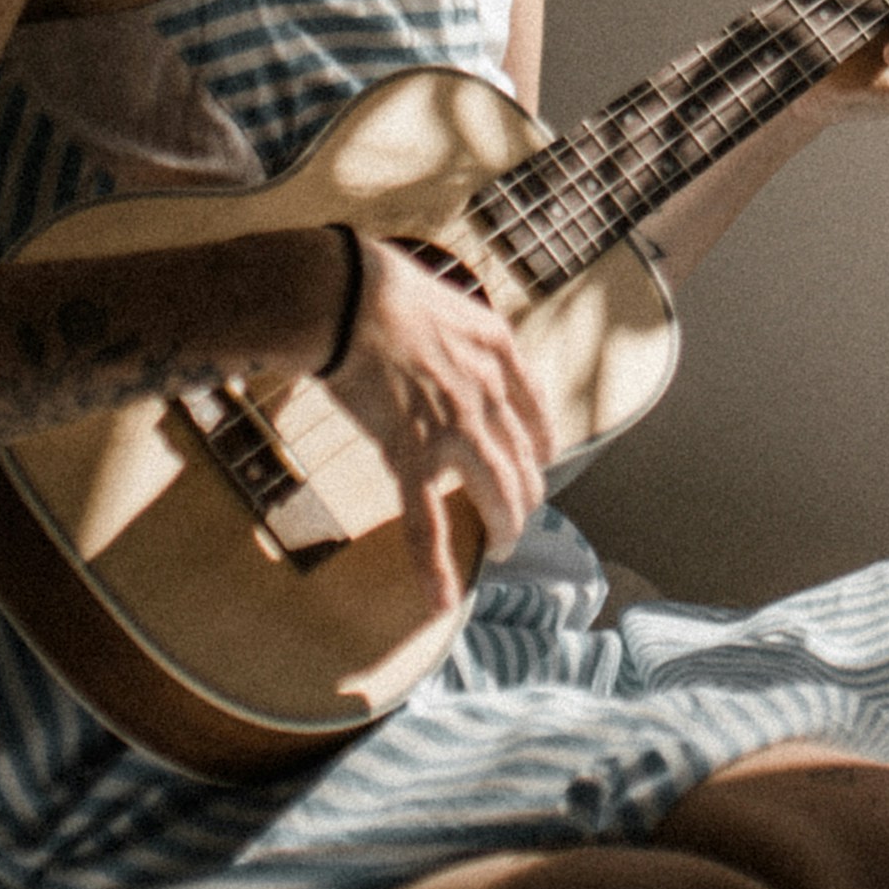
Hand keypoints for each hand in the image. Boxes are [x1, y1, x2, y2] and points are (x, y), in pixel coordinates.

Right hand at [315, 230, 549, 612]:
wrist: (348, 295)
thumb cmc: (379, 287)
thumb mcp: (445, 297)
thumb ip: (459, 326)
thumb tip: (442, 335)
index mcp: (498, 352)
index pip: (536, 412)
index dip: (540, 445)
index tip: (539, 461)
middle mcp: (486, 394)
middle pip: (523, 462)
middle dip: (524, 496)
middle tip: (516, 517)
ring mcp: (452, 430)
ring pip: (494, 494)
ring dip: (502, 526)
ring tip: (502, 546)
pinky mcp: (409, 455)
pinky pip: (424, 522)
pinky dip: (435, 567)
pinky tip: (443, 601)